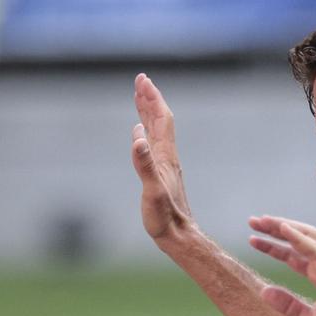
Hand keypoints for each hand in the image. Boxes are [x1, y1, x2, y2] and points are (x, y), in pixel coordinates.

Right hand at [131, 74, 194, 243]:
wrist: (179, 236)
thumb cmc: (165, 218)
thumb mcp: (151, 191)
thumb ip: (144, 164)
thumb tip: (137, 136)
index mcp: (165, 156)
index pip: (160, 119)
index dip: (152, 98)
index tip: (142, 80)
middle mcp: (167, 157)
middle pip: (160, 120)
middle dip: (150, 99)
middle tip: (140, 80)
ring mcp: (165, 165)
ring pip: (157, 132)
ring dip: (149, 112)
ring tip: (140, 98)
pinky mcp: (162, 175)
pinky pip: (154, 145)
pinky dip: (147, 132)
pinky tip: (142, 134)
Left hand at [247, 215, 315, 315]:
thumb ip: (289, 305)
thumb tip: (263, 292)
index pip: (292, 255)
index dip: (273, 247)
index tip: (252, 240)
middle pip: (297, 240)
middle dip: (275, 229)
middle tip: (252, 221)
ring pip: (307, 237)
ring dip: (284, 227)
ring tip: (263, 221)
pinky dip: (301, 239)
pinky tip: (285, 230)